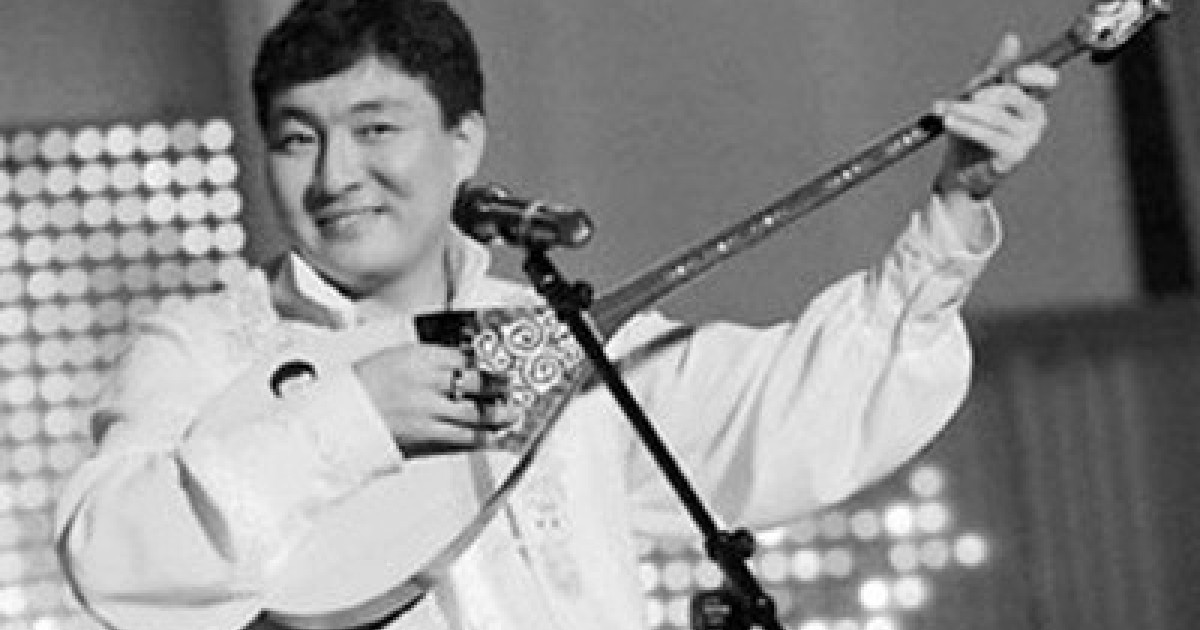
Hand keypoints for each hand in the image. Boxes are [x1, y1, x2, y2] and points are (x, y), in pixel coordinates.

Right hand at [353, 343, 511, 456]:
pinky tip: (493, 436)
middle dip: (498, 384)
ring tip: (512, 412)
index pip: (463, 355)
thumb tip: (453, 362)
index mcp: (417, 357)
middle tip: (511, 385)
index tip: (496, 362)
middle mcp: (427, 382)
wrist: (337, 420)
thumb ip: (425, 360)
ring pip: (475, 412)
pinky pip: (462, 437)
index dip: (484, 360)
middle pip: (476, 381)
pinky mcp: (425, 437)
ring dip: (498, 413)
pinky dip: (482, 437)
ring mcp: (428, 410)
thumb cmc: (359, 388)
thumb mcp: (391, 358)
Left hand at [933, 32, 1058, 200]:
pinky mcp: (1013, 156)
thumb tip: (1012, 38)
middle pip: (1013, 95)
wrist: (959, 172)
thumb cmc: (970, 131)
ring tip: (942, 110)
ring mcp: (1027, 139)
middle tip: (963, 94)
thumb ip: (994, 70)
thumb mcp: (978, 96)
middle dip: (983, 92)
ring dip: (964, 110)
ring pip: (995, 116)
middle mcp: (1035, 119)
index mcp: (1032, 100)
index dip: (1034, 73)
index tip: (1013, 72)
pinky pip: (988, 135)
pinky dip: (965, 126)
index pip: (1047, 81)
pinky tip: (949, 122)